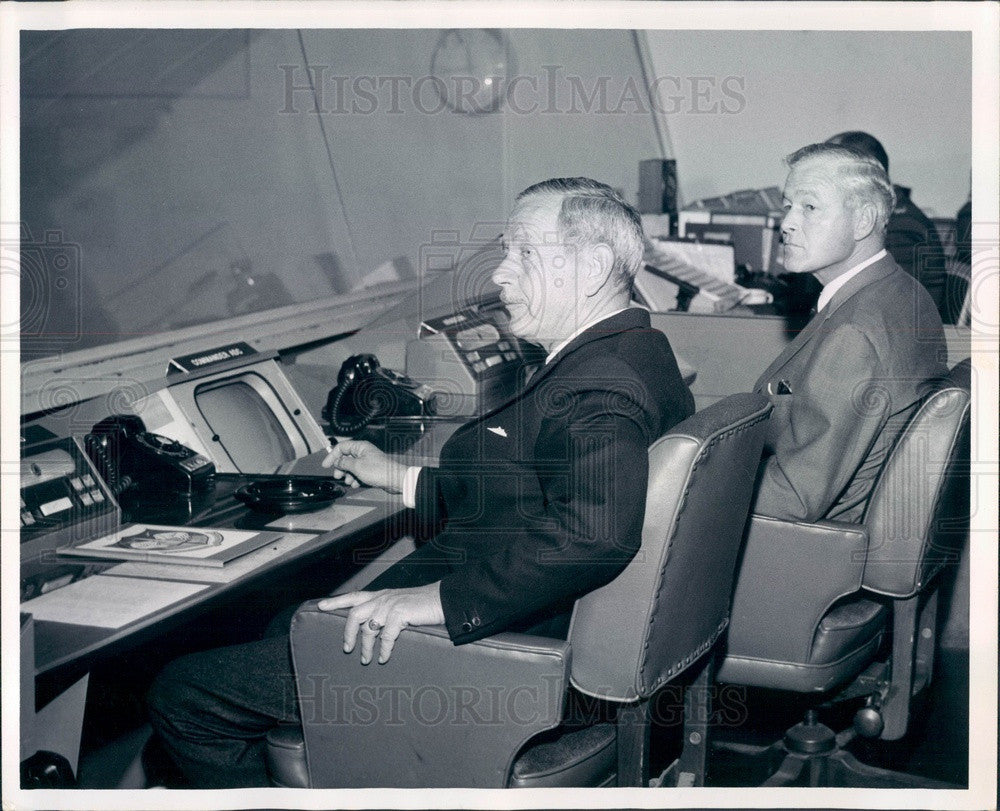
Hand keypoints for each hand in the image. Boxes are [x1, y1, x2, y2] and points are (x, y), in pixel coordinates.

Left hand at [317, 583, 444, 663]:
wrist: (443, 600)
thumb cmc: (423, 605)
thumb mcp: (400, 604)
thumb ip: (386, 611)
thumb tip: (373, 629)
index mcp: (381, 595)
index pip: (354, 596)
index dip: (337, 601)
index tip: (321, 606)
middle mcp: (383, 598)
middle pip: (354, 614)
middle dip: (348, 633)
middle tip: (347, 649)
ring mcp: (391, 605)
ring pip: (368, 627)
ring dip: (365, 646)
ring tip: (366, 659)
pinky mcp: (400, 614)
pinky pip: (386, 636)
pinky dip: (383, 649)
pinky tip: (383, 658)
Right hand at [321, 440, 406, 492]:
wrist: (394, 480)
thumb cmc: (379, 470)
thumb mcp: (356, 466)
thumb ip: (344, 463)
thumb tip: (336, 461)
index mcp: (360, 447)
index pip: (341, 447)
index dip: (332, 456)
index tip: (326, 465)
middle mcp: (364, 452)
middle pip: (346, 458)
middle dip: (340, 468)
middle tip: (337, 476)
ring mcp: (367, 461)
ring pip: (352, 467)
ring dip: (348, 475)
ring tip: (348, 482)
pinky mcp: (371, 470)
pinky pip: (359, 473)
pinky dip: (355, 478)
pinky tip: (355, 484)